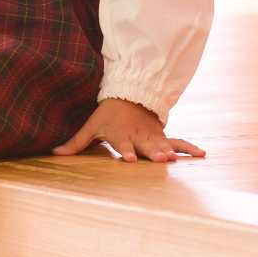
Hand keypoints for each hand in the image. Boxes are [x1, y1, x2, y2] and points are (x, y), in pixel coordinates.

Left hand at [52, 98, 206, 162]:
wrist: (129, 96)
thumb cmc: (107, 115)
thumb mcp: (90, 126)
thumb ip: (75, 143)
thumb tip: (53, 153)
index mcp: (120, 135)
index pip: (123, 145)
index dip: (127, 151)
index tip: (132, 159)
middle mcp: (138, 136)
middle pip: (147, 146)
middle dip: (154, 152)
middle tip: (162, 159)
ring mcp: (152, 136)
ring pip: (163, 144)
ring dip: (171, 151)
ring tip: (178, 159)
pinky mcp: (162, 135)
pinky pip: (178, 141)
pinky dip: (190, 147)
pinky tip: (203, 154)